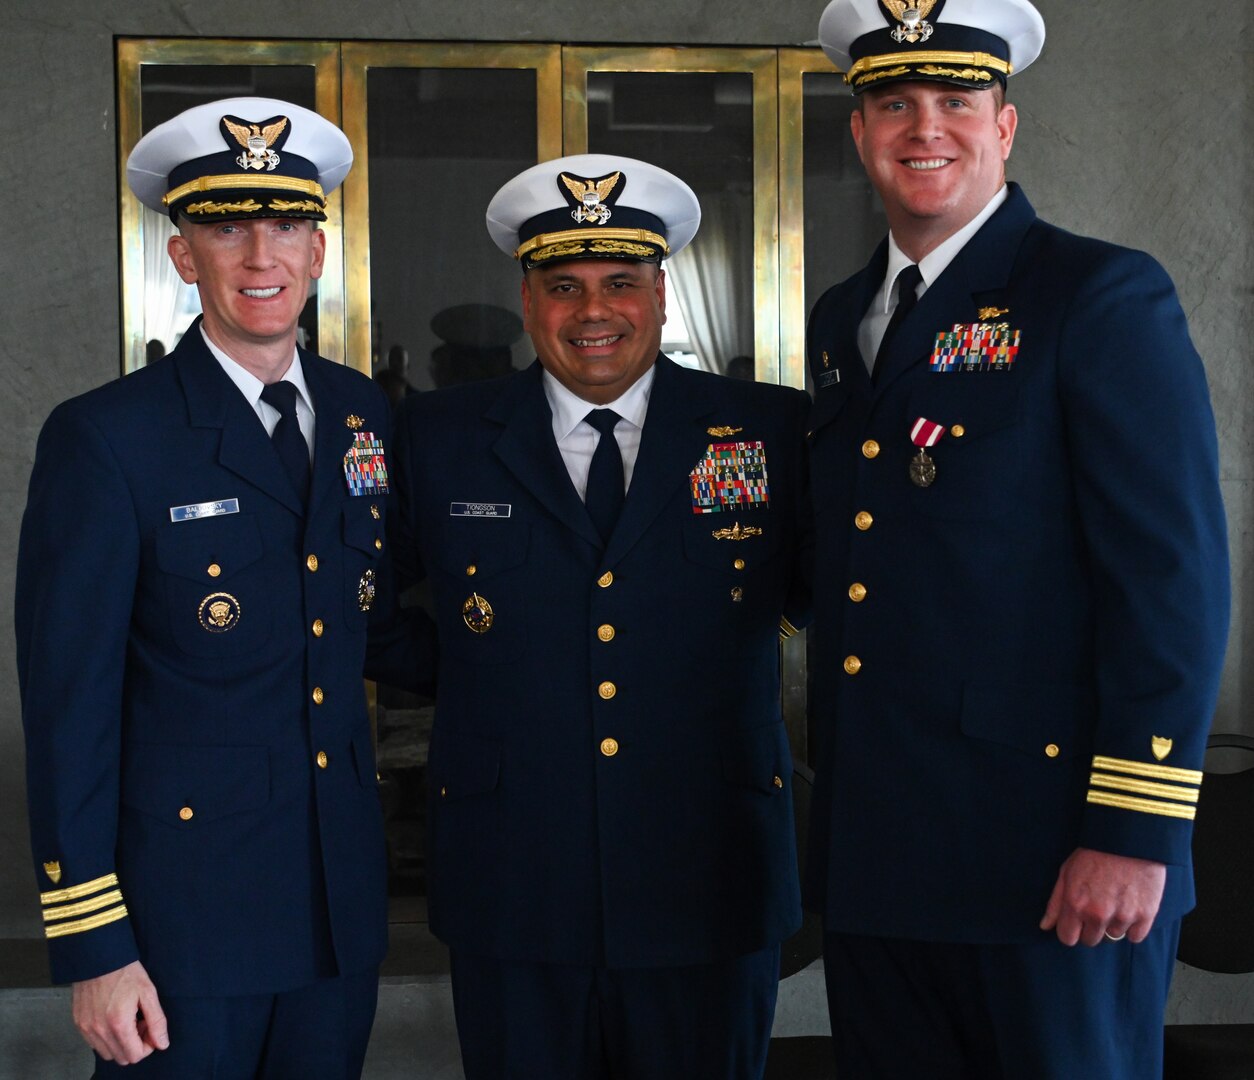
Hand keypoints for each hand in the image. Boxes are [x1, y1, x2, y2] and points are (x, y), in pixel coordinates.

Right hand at [71, 960, 169, 1063]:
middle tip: (140, 1022)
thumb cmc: (125, 972)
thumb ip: (157, 1021)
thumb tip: (162, 1044)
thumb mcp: (148, 992)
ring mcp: (86, 1028)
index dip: (148, 1045)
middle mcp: (99, 1031)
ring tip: (127, 1019)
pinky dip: (106, 1037)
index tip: (150, 1026)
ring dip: (120, 1043)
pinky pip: (94, 1043)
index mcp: (118, 1024)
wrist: (98, 957)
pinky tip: (114, 1017)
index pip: (135, 1056)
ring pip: (107, 1053)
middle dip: (135, 1045)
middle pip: (121, 1058)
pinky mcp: (79, 1023)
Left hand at [1039, 847, 1165, 946]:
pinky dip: (1132, 927)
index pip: (1067, 938)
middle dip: (1090, 928)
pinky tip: (1129, 908)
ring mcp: (1122, 916)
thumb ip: (1055, 902)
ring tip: (1114, 901)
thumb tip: (1045, 926)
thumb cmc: (1093, 853)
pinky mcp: (1145, 915)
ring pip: (1112, 937)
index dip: (1070, 931)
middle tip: (1096, 908)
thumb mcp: (1066, 872)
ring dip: (1112, 925)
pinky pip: (1135, 937)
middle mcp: (1097, 914)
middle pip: (1090, 940)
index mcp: (1075, 904)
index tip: (1075, 923)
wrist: (1127, 838)